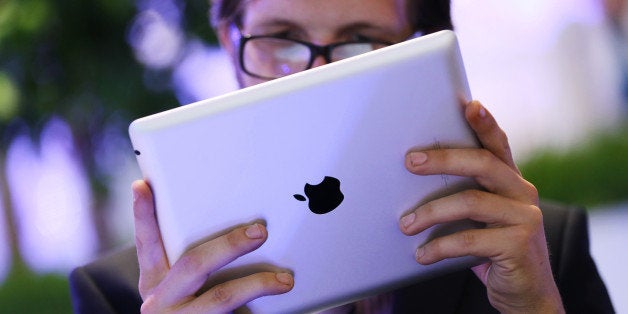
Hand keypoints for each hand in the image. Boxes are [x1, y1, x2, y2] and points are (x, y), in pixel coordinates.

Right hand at [132, 180, 293, 312]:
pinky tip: (279, 304)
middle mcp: (160, 302)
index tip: (142, 185)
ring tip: (284, 280)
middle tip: (260, 232)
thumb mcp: (179, 291)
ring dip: (257, 284)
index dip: (143, 214)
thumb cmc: (189, 311)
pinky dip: (260, 311)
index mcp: (154, 282)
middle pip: (194, 264)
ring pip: (222, 297)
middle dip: (230, 245)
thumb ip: (195, 266)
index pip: (146, 243)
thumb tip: (241, 231)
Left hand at [399, 101, 563, 312]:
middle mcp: (523, 193)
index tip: (468, 104)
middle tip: (410, 162)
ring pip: (471, 201)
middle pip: (482, 163)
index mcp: (511, 181)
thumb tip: (414, 177)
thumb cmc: (494, 250)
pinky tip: (421, 254)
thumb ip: (463, 196)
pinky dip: (439, 247)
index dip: (484, 123)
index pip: (498, 144)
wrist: (526, 294)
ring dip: (430, 212)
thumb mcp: (480, 219)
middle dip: (442, 159)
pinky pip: (471, 239)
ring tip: (405, 224)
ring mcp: (525, 218)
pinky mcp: (520, 245)